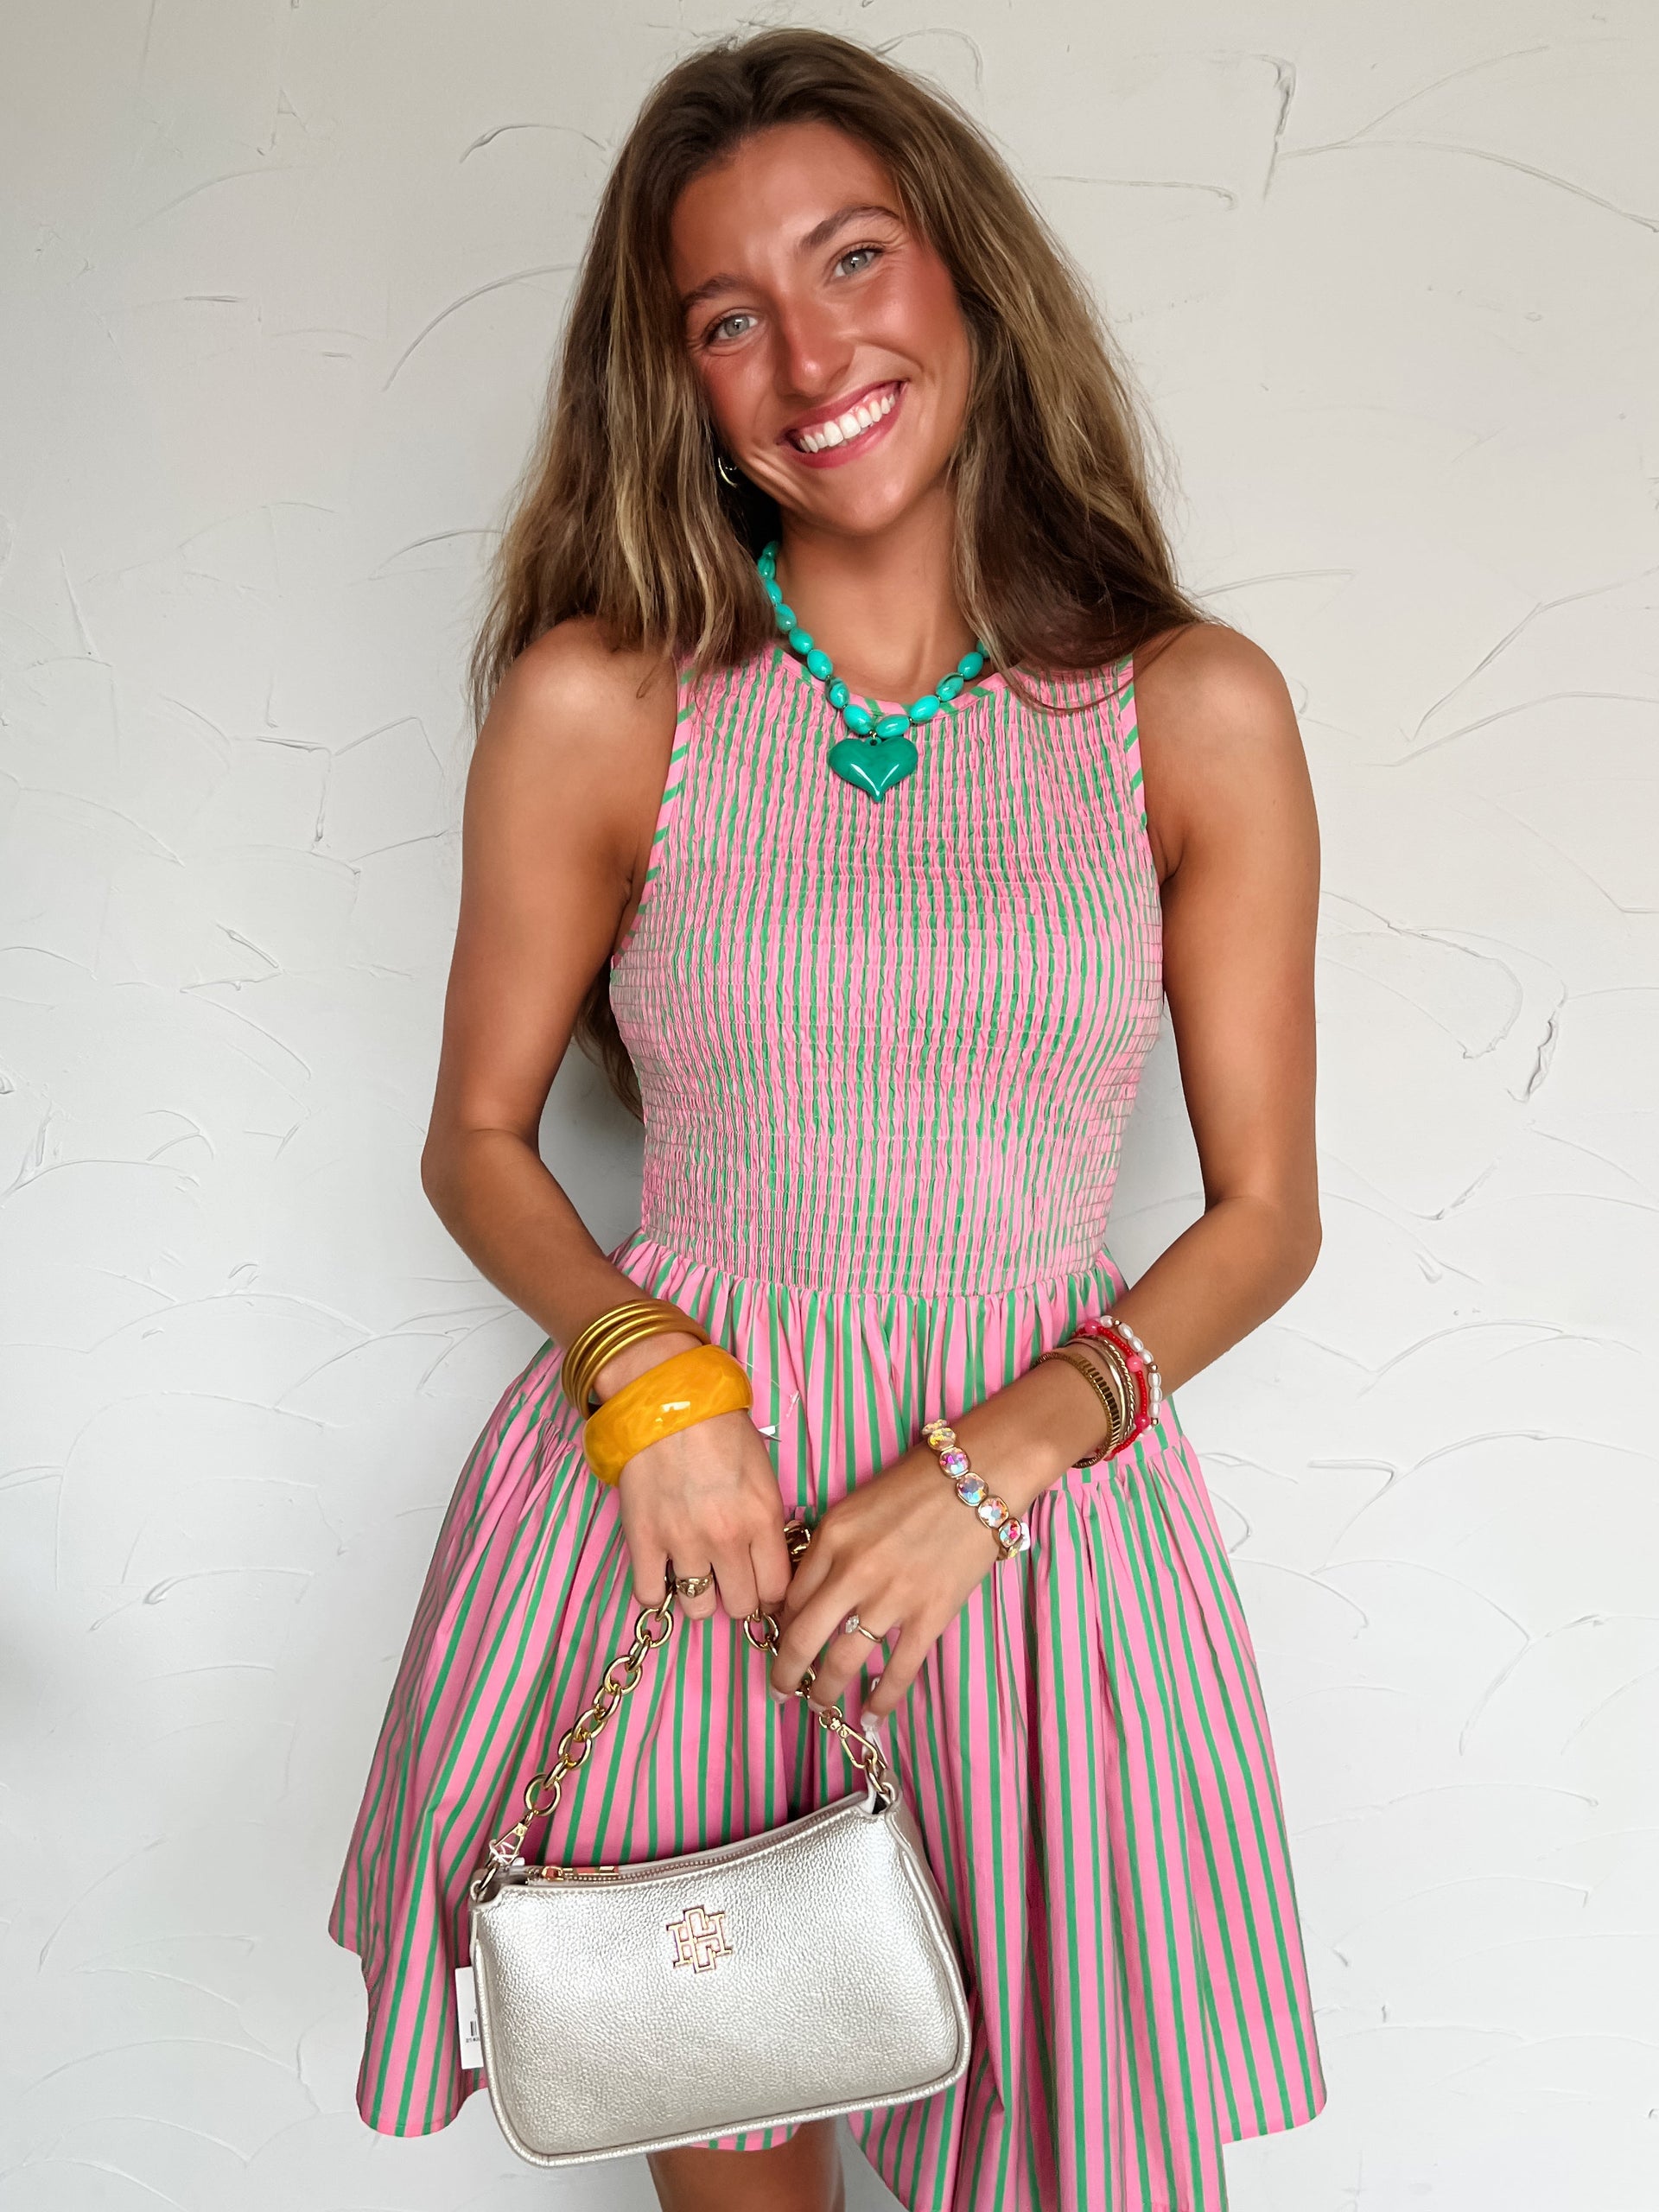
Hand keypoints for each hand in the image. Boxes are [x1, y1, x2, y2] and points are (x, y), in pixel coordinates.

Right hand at [608, 1337, 792, 1624]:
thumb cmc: (719, 1425)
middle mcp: (726, 1538)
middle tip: (729, 1579)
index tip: (761, 1584)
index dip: (771, 1593)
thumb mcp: (762, 1471)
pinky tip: (662, 1574)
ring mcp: (682, 1542)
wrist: (666, 1398)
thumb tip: (766, 1557)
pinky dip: (655, 1592)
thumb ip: (766, 1519)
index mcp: (762, 1518)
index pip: (777, 1589)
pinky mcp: (643, 1539)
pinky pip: (649, 1595)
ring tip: (696, 1575)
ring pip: (698, 1610)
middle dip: (738, 1597)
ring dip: (698, 1598)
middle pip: (741, 1606)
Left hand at [769, 1444, 1009, 1721]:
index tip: (780, 1645)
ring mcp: (892, 1597)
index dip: (781, 1628)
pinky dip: (883, 1700)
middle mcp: (853, 1570)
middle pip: (804, 1638)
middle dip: (787, 1673)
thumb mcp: (856, 1505)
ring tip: (822, 1707)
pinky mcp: (931, 1615)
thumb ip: (828, 1547)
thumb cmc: (917, 1483)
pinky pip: (899, 1670)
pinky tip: (872, 1717)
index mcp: (831, 1538)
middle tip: (783, 1692)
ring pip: (845, 1661)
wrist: (979, 1476)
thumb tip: (807, 1595)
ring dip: (828, 1692)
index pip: (791, 1597)